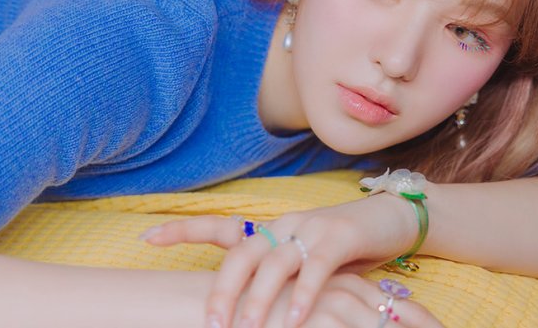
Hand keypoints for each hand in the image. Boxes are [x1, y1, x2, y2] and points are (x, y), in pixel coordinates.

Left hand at [142, 192, 420, 327]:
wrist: (389, 219)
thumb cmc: (341, 249)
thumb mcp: (305, 263)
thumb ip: (278, 280)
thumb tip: (243, 309)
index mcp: (270, 230)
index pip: (221, 228)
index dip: (183, 230)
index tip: (147, 238)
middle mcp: (284, 224)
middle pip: (241, 251)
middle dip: (222, 287)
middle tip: (211, 323)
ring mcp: (310, 227)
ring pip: (274, 261)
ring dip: (259, 298)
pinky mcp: (339, 236)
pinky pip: (316, 266)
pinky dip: (304, 293)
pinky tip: (295, 318)